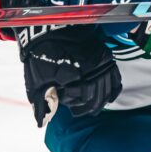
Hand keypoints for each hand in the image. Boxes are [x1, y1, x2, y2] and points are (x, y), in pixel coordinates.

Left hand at [1, 0, 121, 126]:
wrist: (48, 28)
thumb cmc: (39, 55)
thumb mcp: (35, 80)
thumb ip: (41, 103)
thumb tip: (41, 123)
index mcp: (71, 74)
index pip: (79, 99)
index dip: (72, 104)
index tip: (65, 101)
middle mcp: (88, 68)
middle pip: (94, 96)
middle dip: (86, 106)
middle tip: (78, 110)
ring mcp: (98, 61)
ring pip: (106, 89)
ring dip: (100, 101)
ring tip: (92, 107)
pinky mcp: (104, 56)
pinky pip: (115, 77)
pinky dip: (113, 90)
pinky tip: (108, 99)